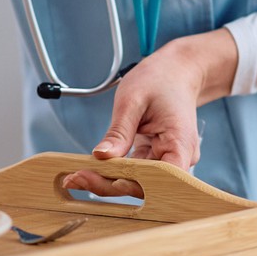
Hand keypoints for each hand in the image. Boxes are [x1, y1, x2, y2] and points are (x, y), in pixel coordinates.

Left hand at [63, 30, 237, 197]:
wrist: (175, 71)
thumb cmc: (160, 79)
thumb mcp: (133, 100)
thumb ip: (119, 131)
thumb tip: (101, 156)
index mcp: (180, 143)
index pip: (162, 178)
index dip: (135, 183)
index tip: (106, 179)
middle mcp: (180, 157)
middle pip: (147, 184)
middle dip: (110, 184)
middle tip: (76, 178)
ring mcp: (169, 158)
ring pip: (139, 180)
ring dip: (108, 180)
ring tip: (77, 176)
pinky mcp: (157, 157)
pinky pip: (137, 171)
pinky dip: (115, 171)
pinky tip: (91, 171)